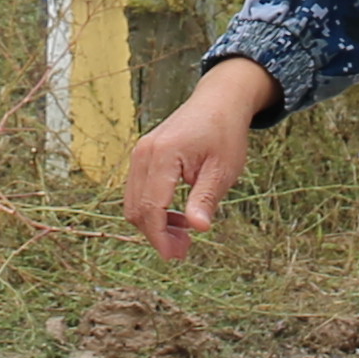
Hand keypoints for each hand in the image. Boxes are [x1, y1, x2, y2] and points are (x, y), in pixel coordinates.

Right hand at [121, 59, 275, 257]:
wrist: (219, 100)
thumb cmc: (224, 132)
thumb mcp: (222, 170)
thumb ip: (205, 199)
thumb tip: (197, 228)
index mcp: (163, 155)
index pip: (151, 208)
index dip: (160, 237)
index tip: (176, 256)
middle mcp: (144, 153)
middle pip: (136, 208)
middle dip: (157, 234)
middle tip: (185, 249)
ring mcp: (140, 153)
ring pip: (134, 202)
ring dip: (154, 224)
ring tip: (184, 234)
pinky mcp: (143, 156)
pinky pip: (139, 190)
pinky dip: (153, 209)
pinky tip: (177, 216)